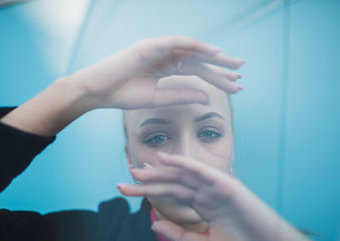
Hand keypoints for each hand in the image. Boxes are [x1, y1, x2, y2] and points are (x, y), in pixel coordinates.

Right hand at [69, 35, 244, 109]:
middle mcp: (166, 56)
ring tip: (235, 65)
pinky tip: (214, 52)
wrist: (97, 92)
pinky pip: (178, 43)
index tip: (235, 86)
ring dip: (214, 56)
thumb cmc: (122, 95)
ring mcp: (158, 49)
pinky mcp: (150, 45)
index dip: (216, 78)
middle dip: (221, 67)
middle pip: (199, 60)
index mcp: (166, 68)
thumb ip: (182, 95)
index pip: (197, 71)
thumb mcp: (158, 98)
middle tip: (242, 74)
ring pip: (193, 51)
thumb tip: (207, 97)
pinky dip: (196, 46)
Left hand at [117, 152, 337, 240]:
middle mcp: (207, 193)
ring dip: (161, 170)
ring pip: (184, 175)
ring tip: (138, 170)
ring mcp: (217, 187)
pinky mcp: (228, 186)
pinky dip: (185, 164)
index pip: (172, 193)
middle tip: (126, 178)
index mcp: (203, 204)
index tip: (130, 187)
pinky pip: (203, 172)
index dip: (151, 189)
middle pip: (173, 183)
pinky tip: (166, 160)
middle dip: (150, 180)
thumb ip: (178, 233)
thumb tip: (152, 223)